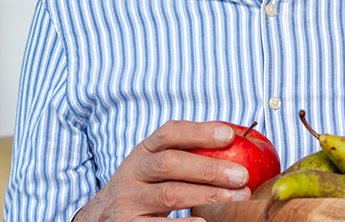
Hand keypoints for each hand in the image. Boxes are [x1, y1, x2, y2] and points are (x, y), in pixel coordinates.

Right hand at [73, 121, 250, 221]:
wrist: (101, 216)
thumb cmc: (146, 185)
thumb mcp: (157, 164)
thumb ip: (188, 152)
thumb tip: (238, 141)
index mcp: (144, 150)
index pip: (169, 133)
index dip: (199, 132)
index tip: (230, 135)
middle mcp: (133, 172)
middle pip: (170, 163)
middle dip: (209, 168)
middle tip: (242, 175)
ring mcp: (129, 200)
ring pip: (169, 194)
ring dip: (208, 195)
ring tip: (237, 197)